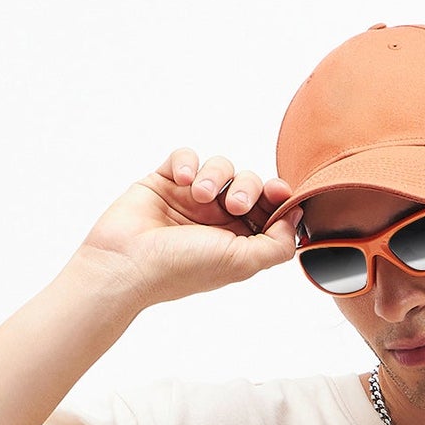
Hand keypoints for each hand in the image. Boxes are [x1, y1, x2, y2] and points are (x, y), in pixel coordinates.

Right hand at [78, 147, 297, 304]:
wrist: (126, 264)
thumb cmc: (180, 269)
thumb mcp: (242, 263)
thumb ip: (279, 244)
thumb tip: (297, 216)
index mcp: (237, 240)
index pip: (270, 209)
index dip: (278, 197)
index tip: (279, 193)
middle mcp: (215, 219)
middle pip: (250, 183)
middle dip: (248, 187)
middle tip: (232, 205)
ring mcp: (189, 199)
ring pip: (220, 166)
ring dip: (215, 176)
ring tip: (198, 194)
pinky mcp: (164, 182)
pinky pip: (185, 156)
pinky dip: (187, 162)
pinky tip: (180, 181)